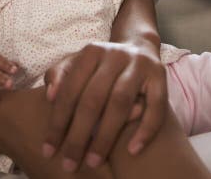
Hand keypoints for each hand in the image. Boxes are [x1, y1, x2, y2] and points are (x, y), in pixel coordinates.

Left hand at [42, 41, 166, 171]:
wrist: (139, 46)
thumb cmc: (100, 65)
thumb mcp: (77, 63)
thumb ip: (59, 76)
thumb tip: (50, 96)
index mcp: (91, 52)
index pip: (71, 90)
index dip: (58, 121)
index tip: (49, 150)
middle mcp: (115, 55)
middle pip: (94, 98)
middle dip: (79, 135)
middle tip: (70, 163)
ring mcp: (140, 65)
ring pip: (121, 103)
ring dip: (106, 136)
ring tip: (94, 161)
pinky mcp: (161, 75)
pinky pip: (156, 106)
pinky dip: (145, 130)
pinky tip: (132, 151)